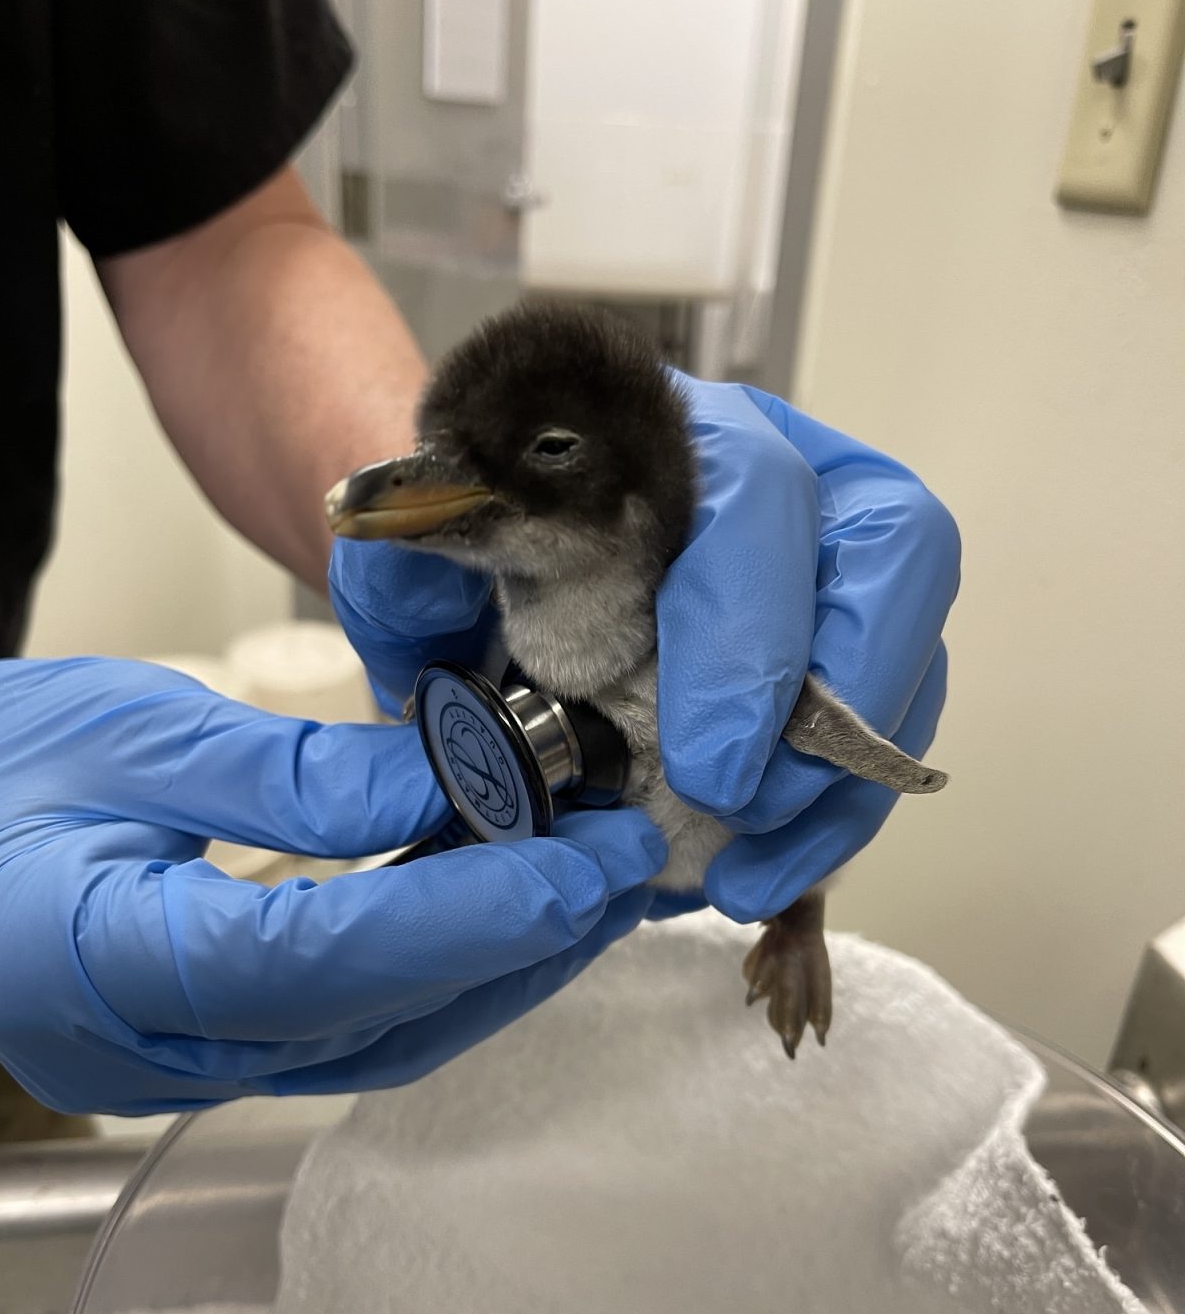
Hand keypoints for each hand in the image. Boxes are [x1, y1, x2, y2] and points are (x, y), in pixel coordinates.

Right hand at [0, 659, 664, 1113]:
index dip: (465, 917)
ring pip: (379, 1040)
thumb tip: (449, 784)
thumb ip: (291, 779)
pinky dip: (441, 975)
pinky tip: (503, 916)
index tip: (580, 868)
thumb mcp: (127, 736)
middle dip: (517, 945)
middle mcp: (151, 1052)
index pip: (321, 958)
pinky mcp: (211, 1050)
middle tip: (620, 864)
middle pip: (376, 1017)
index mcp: (99, 965)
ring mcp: (182, 1067)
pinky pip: (353, 1030)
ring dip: (498, 969)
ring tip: (590, 888)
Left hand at [329, 377, 958, 922]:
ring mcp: (828, 576)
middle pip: (898, 553)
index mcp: (679, 436)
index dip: (753, 632)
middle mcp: (783, 487)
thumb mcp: (411, 567)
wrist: (482, 595)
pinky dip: (835, 818)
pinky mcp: (839, 665)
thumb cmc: (460, 570)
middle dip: (846, 699)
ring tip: (747, 877)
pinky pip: (883, 735)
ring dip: (845, 786)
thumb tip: (412, 560)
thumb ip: (405, 564)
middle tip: (746, 809)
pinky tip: (763, 876)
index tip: (706, 762)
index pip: (763, 497)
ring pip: (909, 657)